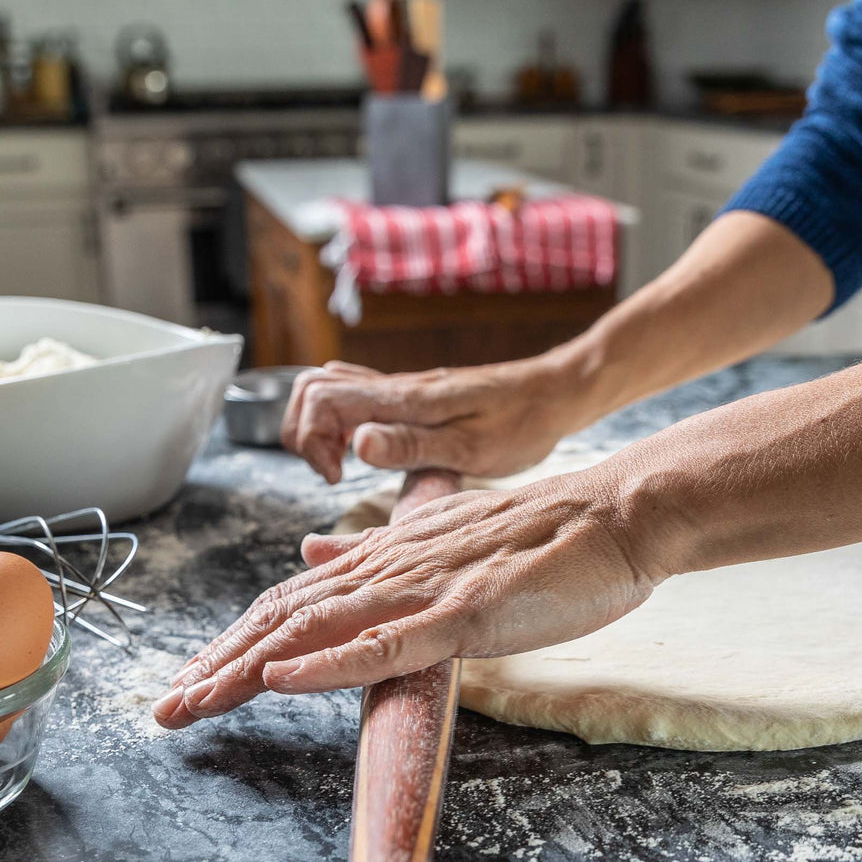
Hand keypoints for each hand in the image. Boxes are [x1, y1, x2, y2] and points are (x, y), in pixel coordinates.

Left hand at [152, 465, 656, 727]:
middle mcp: (390, 566)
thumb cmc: (547, 540)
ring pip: (317, 630)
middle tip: (163, 710)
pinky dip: (329, 661)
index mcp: (386, 556)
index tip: (192, 682)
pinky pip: (387, 642)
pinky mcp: (464, 612)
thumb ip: (378, 552)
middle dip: (218, 664)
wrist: (617, 514)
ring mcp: (424, 588)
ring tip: (195, 702)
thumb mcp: (445, 541)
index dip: (236, 642)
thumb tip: (311, 553)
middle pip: (284, 616)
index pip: (292, 601)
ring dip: (249, 669)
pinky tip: (284, 678)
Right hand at [281, 356, 582, 483]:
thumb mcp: (471, 448)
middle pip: (312, 386)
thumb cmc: (523, 423)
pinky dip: (343, 419)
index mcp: (405, 400)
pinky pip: (358, 393)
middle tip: (333, 470)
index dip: (312, 439)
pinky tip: (367, 448)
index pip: (320, 397)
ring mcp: (403, 389)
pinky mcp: (414, 395)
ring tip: (344, 462)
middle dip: (305, 431)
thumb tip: (357, 443)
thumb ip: (411, 446)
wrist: (556, 394)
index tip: (337, 476)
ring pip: (330, 385)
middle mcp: (396, 387)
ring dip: (320, 424)